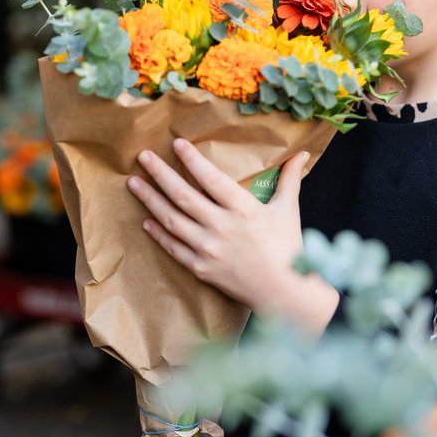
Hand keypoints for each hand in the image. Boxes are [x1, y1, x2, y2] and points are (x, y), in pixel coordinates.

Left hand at [128, 138, 338, 332]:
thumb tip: (302, 152)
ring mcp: (208, 249)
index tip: (176, 143)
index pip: (211, 178)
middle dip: (160, 173)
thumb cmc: (288, 247)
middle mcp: (222, 227)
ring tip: (134, 183)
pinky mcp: (201, 268)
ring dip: (150, 200)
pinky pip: (174, 247)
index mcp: (244, 209)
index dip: (192, 159)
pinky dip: (159, 233)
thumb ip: (290, 178)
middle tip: (143, 156)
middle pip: (183, 195)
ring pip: (171, 220)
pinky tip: (146, 220)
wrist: (284, 293)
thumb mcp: (288, 209)